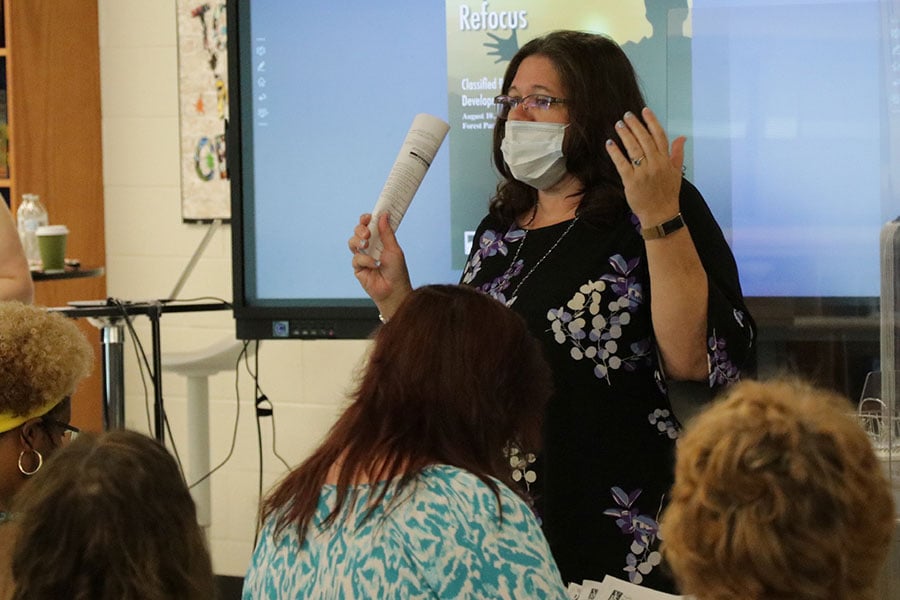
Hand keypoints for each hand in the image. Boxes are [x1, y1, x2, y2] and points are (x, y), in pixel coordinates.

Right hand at [348, 212, 411, 316]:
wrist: (394, 291)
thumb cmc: (397, 271)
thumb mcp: (394, 249)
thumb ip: (387, 232)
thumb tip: (383, 215)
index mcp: (380, 240)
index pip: (369, 225)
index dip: (366, 219)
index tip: (368, 217)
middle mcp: (370, 247)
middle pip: (358, 231)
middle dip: (360, 229)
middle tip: (367, 234)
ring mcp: (363, 257)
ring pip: (352, 242)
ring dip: (358, 242)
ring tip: (367, 246)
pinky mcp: (358, 268)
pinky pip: (356, 258)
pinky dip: (365, 260)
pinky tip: (374, 265)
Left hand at [605, 107, 684, 225]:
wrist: (661, 214)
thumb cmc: (668, 194)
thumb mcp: (676, 172)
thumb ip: (677, 153)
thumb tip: (682, 138)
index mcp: (666, 161)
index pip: (659, 136)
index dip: (652, 122)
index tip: (645, 111)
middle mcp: (656, 164)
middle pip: (645, 139)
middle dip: (636, 125)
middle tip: (626, 115)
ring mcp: (643, 172)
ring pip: (633, 149)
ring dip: (625, 135)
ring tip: (618, 124)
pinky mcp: (631, 181)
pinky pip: (622, 163)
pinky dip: (615, 152)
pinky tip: (609, 143)